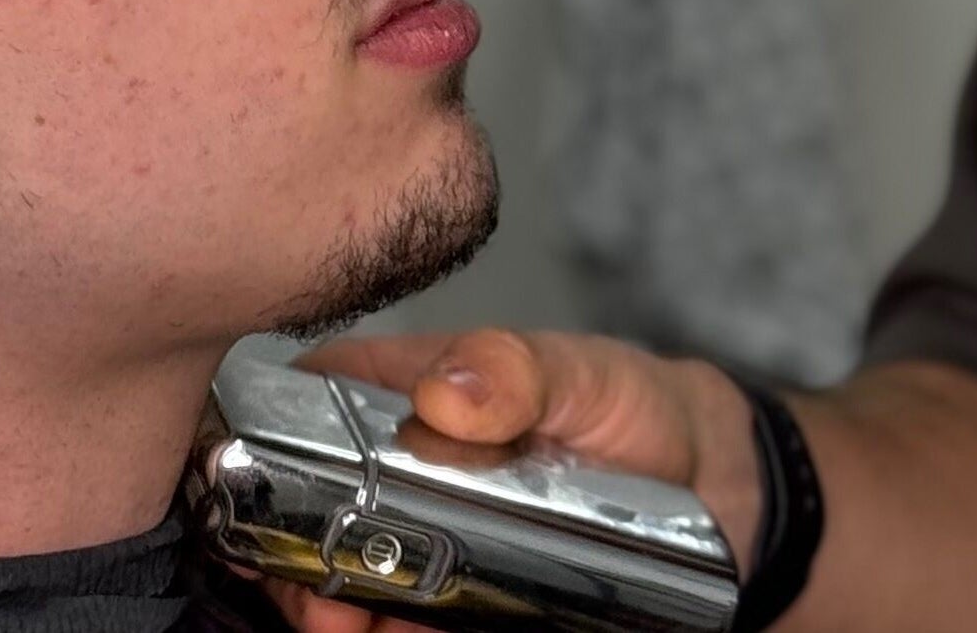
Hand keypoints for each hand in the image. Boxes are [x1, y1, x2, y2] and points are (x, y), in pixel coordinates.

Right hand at [254, 329, 763, 632]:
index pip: (298, 404)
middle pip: (302, 519)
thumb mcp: (582, 371)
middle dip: (299, 567)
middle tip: (329, 605)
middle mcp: (399, 469)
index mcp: (407, 392)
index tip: (272, 503)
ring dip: (342, 617)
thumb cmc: (632, 407)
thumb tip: (445, 390)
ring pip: (343, 587)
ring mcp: (423, 541)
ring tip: (371, 630)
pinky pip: (404, 627)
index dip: (265, 450)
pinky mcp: (456, 602)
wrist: (711, 489)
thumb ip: (517, 369)